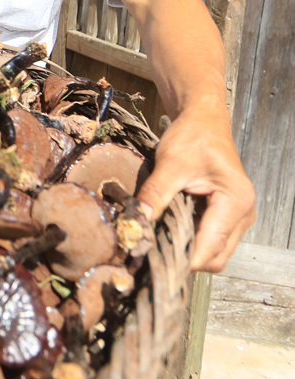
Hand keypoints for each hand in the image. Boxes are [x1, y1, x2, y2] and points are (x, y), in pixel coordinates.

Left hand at [136, 104, 254, 272]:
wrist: (202, 119)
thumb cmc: (193, 136)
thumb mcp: (170, 164)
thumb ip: (154, 195)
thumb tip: (135, 224)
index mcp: (235, 202)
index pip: (210, 249)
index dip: (182, 259)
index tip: (152, 258)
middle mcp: (243, 214)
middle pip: (215, 258)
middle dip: (185, 257)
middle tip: (152, 250)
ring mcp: (238, 217)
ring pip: (214, 252)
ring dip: (188, 250)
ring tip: (160, 238)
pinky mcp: (227, 216)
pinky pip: (211, 240)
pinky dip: (191, 240)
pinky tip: (170, 230)